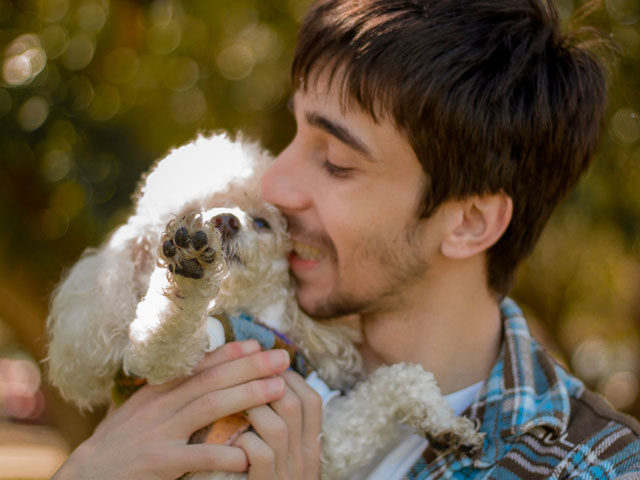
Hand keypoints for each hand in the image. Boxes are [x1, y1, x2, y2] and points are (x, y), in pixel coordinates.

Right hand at [51, 340, 289, 479]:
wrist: (82, 479)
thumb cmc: (116, 446)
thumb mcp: (139, 411)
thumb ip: (166, 393)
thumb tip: (196, 375)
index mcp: (156, 392)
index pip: (198, 366)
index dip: (229, 352)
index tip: (257, 343)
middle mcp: (158, 406)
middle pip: (211, 379)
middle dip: (250, 367)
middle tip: (282, 358)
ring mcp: (158, 433)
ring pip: (209, 406)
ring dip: (248, 395)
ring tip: (278, 389)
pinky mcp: (157, 463)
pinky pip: (196, 455)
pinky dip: (224, 452)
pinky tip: (247, 453)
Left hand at [234, 370, 322, 479]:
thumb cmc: (273, 478)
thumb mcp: (291, 455)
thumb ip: (286, 428)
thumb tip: (270, 389)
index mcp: (311, 445)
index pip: (312, 400)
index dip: (288, 378)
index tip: (266, 370)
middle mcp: (304, 457)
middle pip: (294, 406)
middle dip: (265, 385)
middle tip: (243, 378)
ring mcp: (287, 473)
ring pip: (277, 428)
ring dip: (252, 410)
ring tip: (234, 403)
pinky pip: (261, 455)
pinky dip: (244, 442)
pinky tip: (233, 440)